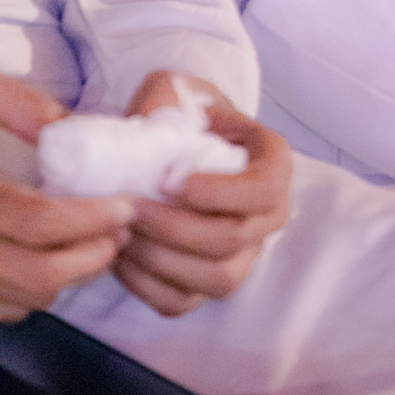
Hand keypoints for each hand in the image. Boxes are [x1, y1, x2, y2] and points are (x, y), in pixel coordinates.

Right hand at [0, 72, 132, 322]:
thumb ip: (20, 106)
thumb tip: (73, 128)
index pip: (36, 219)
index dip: (89, 216)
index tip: (124, 205)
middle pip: (33, 273)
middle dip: (89, 256)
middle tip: (120, 231)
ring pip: (18, 298)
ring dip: (67, 278)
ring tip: (95, 243)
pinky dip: (30, 293)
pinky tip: (46, 259)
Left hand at [111, 72, 291, 317]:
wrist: (176, 147)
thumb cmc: (182, 118)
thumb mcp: (176, 92)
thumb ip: (164, 102)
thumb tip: (146, 130)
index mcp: (274, 163)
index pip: (263, 191)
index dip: (219, 194)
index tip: (171, 182)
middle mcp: (270, 214)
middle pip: (233, 239)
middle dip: (174, 228)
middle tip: (129, 208)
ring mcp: (245, 254)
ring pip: (215, 279)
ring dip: (162, 261)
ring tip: (123, 234)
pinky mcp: (210, 283)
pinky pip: (185, 303)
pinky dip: (148, 288)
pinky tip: (120, 258)